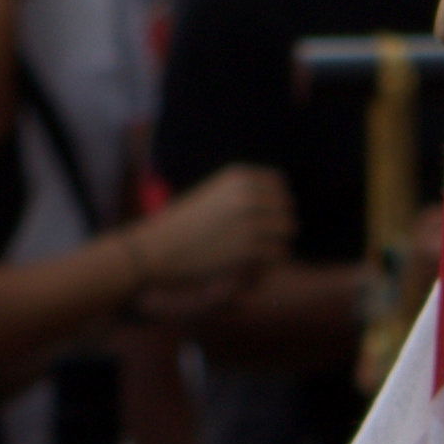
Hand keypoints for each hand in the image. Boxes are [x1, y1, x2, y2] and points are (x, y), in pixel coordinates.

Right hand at [133, 165, 291, 300]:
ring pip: (286, 232)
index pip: (279, 186)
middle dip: (275, 227)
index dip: (273, 205)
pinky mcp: (250, 249)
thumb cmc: (184, 225)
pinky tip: (247, 267)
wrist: (157, 249)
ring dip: (274, 245)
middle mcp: (248, 194)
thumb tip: (284, 202)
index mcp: (239, 177)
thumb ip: (245, 194)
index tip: (257, 222)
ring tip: (252, 256)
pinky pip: (278, 254)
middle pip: (286, 210)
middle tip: (254, 244)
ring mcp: (250, 221)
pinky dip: (267, 263)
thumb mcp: (214, 196)